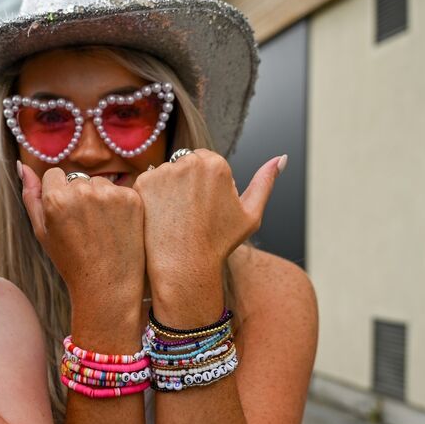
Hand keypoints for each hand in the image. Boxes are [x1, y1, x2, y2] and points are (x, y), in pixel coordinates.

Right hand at [20, 164, 145, 318]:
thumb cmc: (71, 261)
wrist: (107, 285)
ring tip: (100, 229)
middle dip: (78, 196)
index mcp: (56, 198)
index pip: (54, 174)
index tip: (65, 216)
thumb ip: (30, 196)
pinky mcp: (132, 199)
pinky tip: (116, 227)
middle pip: (77, 179)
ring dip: (99, 198)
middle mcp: (83, 191)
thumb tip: (21, 165)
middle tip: (84, 228)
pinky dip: (118, 205)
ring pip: (99, 183)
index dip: (58, 195)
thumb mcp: (42, 231)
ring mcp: (110, 194)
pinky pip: (119, 191)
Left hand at [133, 150, 282, 322]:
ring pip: (167, 172)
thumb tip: (281, 158)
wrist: (185, 266)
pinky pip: (148, 182)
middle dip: (187, 182)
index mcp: (216, 164)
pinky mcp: (143, 183)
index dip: (206, 184)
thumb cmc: (219, 243)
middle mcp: (189, 162)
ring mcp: (163, 172)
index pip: (207, 160)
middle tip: (191, 214)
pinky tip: (161, 216)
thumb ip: (266, 181)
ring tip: (177, 217)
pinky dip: (153, 196)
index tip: (206, 207)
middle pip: (185, 162)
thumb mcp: (251, 214)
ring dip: (169, 188)